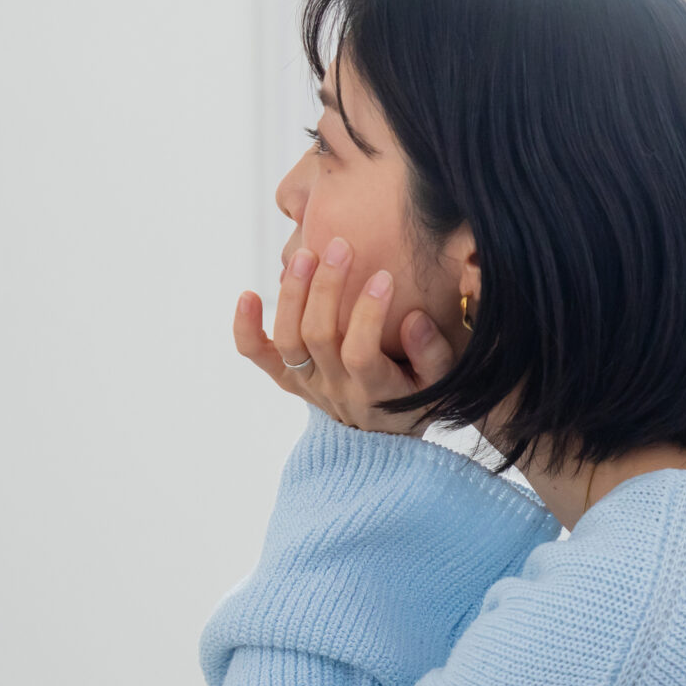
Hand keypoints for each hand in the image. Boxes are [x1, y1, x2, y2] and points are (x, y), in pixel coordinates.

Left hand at [233, 237, 457, 434]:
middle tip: (340, 247)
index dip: (369, 314)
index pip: (362, 352)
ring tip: (305, 255)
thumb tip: (414, 318)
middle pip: (319, 336)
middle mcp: (335, 389)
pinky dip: (245, 327)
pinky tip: (247, 295)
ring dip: (292, 294)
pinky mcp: (289, 378)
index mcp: (375, 392)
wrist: (383, 438)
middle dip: (327, 287)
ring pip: (288, 339)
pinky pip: (258, 356)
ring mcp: (308, 383)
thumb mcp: (440, 384)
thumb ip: (433, 354)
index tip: (384, 277)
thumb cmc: (417, 399)